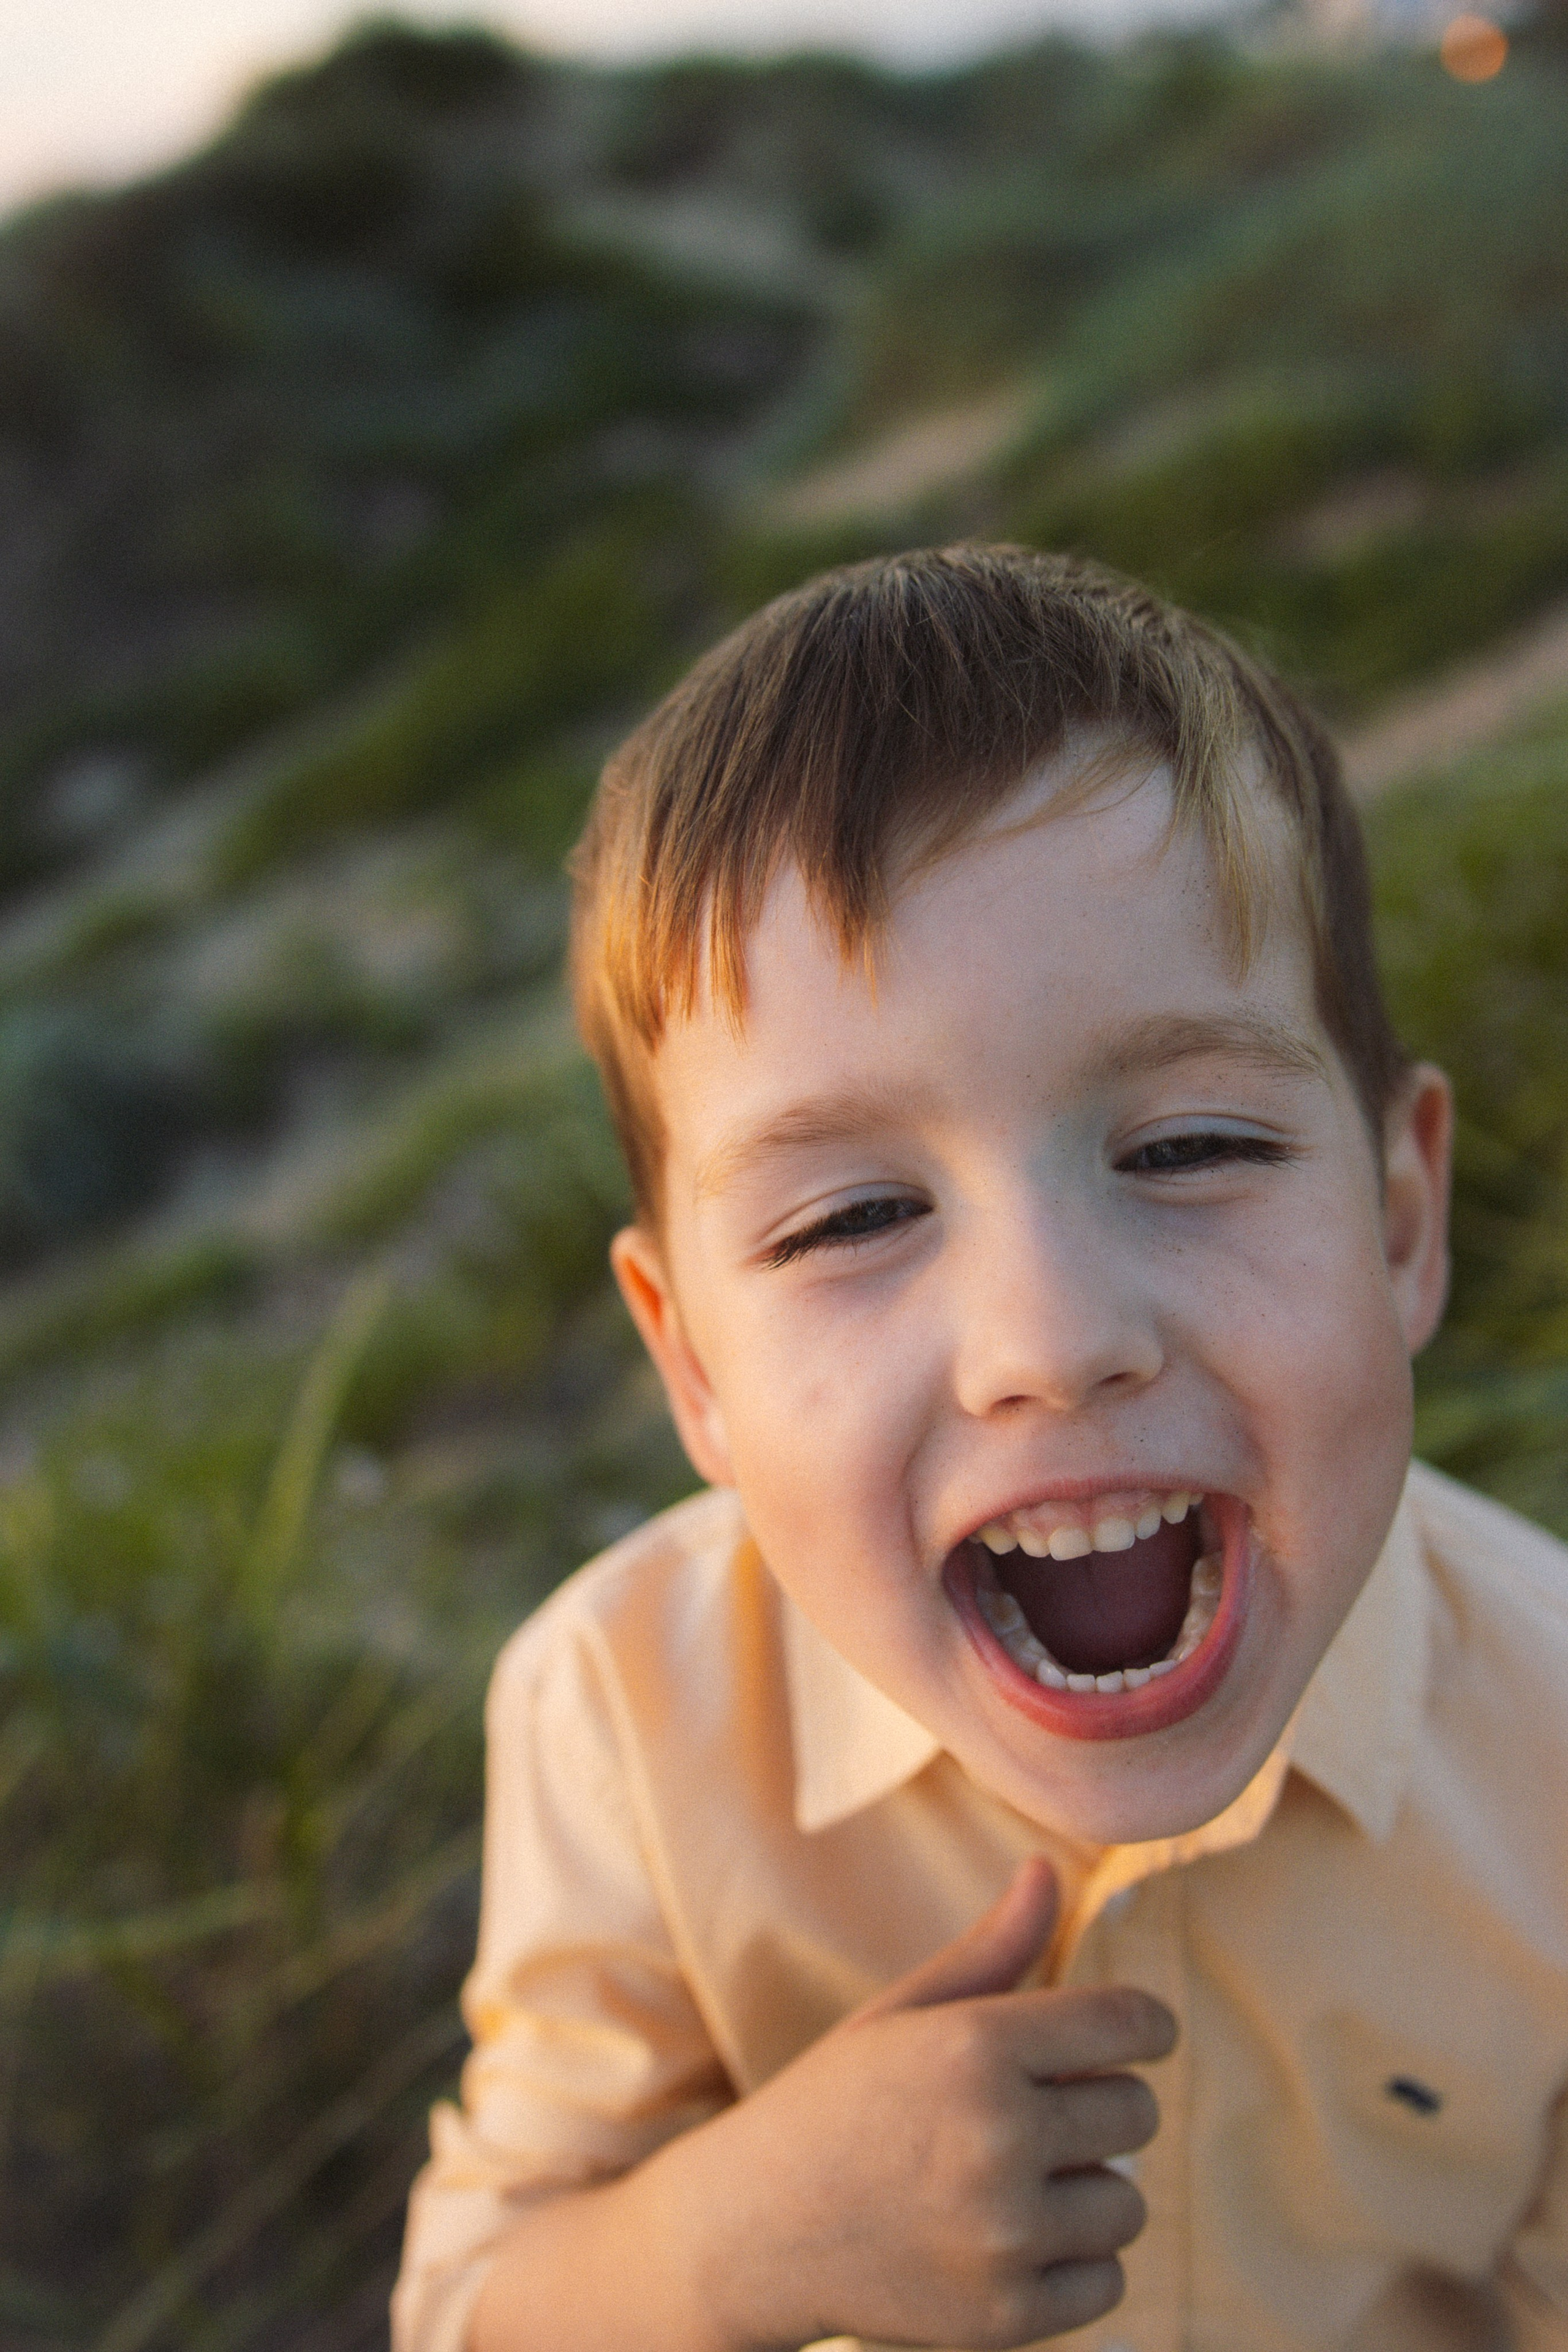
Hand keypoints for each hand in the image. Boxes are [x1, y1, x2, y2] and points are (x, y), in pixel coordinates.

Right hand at [662, 1857, 1176, 2351]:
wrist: (753, 2231)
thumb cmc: (838, 2104)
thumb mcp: (904, 2013)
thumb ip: (992, 1948)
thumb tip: (1049, 1867)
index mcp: (975, 2046)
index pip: (1128, 2025)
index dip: (1146, 2027)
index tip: (1134, 2035)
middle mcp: (997, 2137)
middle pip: (1137, 2113)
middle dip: (1100, 2106)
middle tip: (1035, 2115)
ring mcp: (1003, 2235)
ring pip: (1128, 2203)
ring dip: (1087, 2191)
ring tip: (1014, 2182)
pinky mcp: (1006, 2317)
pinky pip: (1108, 2281)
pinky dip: (1073, 2265)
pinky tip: (1008, 2242)